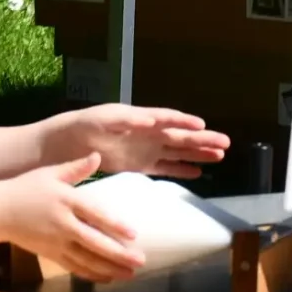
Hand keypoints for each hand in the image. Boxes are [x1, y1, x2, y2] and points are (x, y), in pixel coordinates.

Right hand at [0, 156, 142, 282]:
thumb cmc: (26, 188)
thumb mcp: (50, 173)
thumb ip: (76, 167)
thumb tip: (97, 155)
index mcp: (66, 201)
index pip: (95, 214)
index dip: (114, 225)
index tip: (133, 234)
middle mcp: (63, 224)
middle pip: (94, 242)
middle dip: (118, 254)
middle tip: (140, 261)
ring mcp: (56, 242)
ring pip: (86, 259)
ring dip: (109, 268)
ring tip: (129, 274)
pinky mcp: (51, 254)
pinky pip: (74, 267)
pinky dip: (91, 274)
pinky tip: (107, 278)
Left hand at [47, 104, 229, 178]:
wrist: (65, 145)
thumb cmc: (82, 127)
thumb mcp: (102, 119)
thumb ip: (126, 119)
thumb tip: (149, 119)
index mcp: (140, 118)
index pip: (168, 119)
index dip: (185, 122)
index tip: (203, 126)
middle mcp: (147, 133)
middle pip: (180, 136)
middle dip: (202, 140)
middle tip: (226, 144)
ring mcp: (145, 149)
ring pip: (178, 152)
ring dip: (198, 154)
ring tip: (220, 156)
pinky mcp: (139, 165)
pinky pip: (165, 167)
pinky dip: (181, 169)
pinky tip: (198, 172)